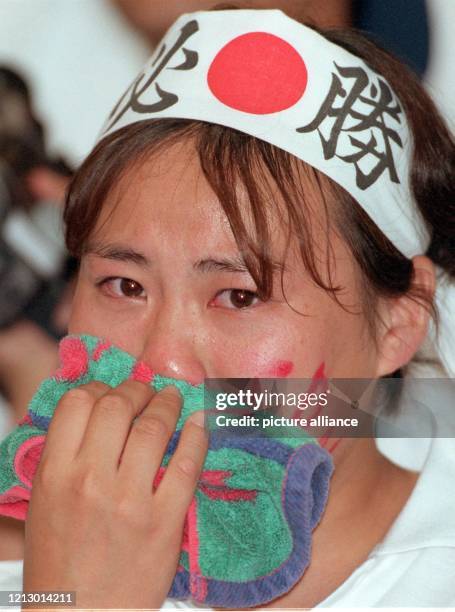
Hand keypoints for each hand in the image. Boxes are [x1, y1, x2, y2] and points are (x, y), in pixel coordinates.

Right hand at [22, 380, 207, 608]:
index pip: (77, 403)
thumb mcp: (45, 504)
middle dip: (137, 389)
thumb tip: (96, 412)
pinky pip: (186, 463)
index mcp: (55, 474)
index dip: (99, 388)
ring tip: (174, 398)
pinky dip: (197, 436)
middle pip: (118, 406)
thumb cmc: (60, 563)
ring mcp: (129, 500)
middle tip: (148, 389)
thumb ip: (65, 457)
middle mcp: (90, 480)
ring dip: (168, 404)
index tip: (112, 391)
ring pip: (154, 428)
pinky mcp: (163, 521)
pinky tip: (199, 423)